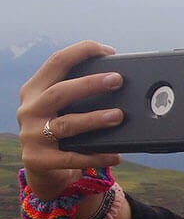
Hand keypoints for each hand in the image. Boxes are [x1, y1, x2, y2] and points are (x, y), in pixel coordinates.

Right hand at [17, 41, 125, 198]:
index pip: (56, 62)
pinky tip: (115, 155)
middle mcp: (29, 110)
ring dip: (94, 119)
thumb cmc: (61, 129)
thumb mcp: (63, 107)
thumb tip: (119, 81)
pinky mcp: (38, 160)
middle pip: (59, 92)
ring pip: (66, 124)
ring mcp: (31, 135)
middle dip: (90, 84)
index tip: (109, 50)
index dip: (82, 52)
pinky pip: (72, 157)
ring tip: (118, 116)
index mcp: (35, 90)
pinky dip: (96, 156)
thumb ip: (81, 94)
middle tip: (117, 80)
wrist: (43, 168)